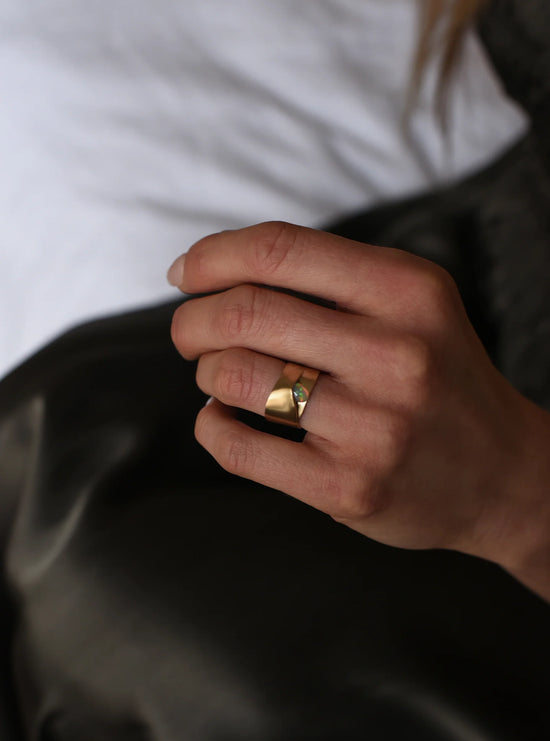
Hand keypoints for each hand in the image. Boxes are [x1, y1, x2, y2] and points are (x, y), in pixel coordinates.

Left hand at [169, 222, 549, 593]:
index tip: (185, 274)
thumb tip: (216, 269)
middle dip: (193, 321)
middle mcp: (395, 355)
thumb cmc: (440, 379)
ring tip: (217, 378)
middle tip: (189, 334)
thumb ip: (332, 279)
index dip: (212, 257)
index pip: (278, 250)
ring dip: (206, 373)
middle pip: (244, 313)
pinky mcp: (346, 487)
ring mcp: (372, 427)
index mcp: (408, 293)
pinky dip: (209, 427)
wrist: (502, 475)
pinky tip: (220, 419)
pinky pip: (238, 448)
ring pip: (234, 377)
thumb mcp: (413, 306)